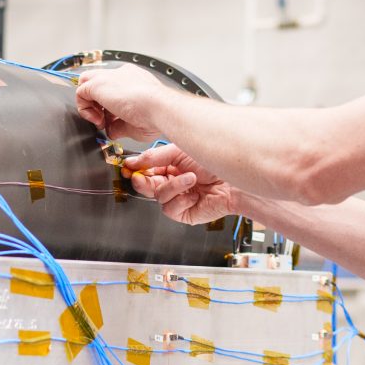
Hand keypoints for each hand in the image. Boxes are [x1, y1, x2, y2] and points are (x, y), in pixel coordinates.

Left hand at [73, 66, 175, 144]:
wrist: (159, 107)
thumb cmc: (155, 115)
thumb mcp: (136, 123)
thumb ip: (120, 125)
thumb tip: (112, 131)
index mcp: (135, 80)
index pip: (114, 89)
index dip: (111, 107)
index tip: (116, 120)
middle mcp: (122, 74)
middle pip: (99, 82)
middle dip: (98, 102)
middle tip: (105, 119)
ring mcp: (109, 76)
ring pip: (87, 83)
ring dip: (90, 104)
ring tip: (101, 121)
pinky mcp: (98, 83)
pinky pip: (80, 93)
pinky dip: (85, 109)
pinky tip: (98, 120)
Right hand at [125, 142, 242, 225]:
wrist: (235, 180)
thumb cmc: (216, 162)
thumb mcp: (180, 151)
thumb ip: (155, 156)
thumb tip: (134, 161)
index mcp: (171, 166)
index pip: (147, 169)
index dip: (136, 169)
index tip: (129, 167)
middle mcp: (174, 182)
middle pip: (147, 186)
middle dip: (145, 181)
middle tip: (142, 177)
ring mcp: (179, 198)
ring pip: (158, 197)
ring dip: (173, 186)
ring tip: (190, 178)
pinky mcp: (184, 213)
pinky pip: (170, 209)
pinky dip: (181, 199)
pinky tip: (194, 193)